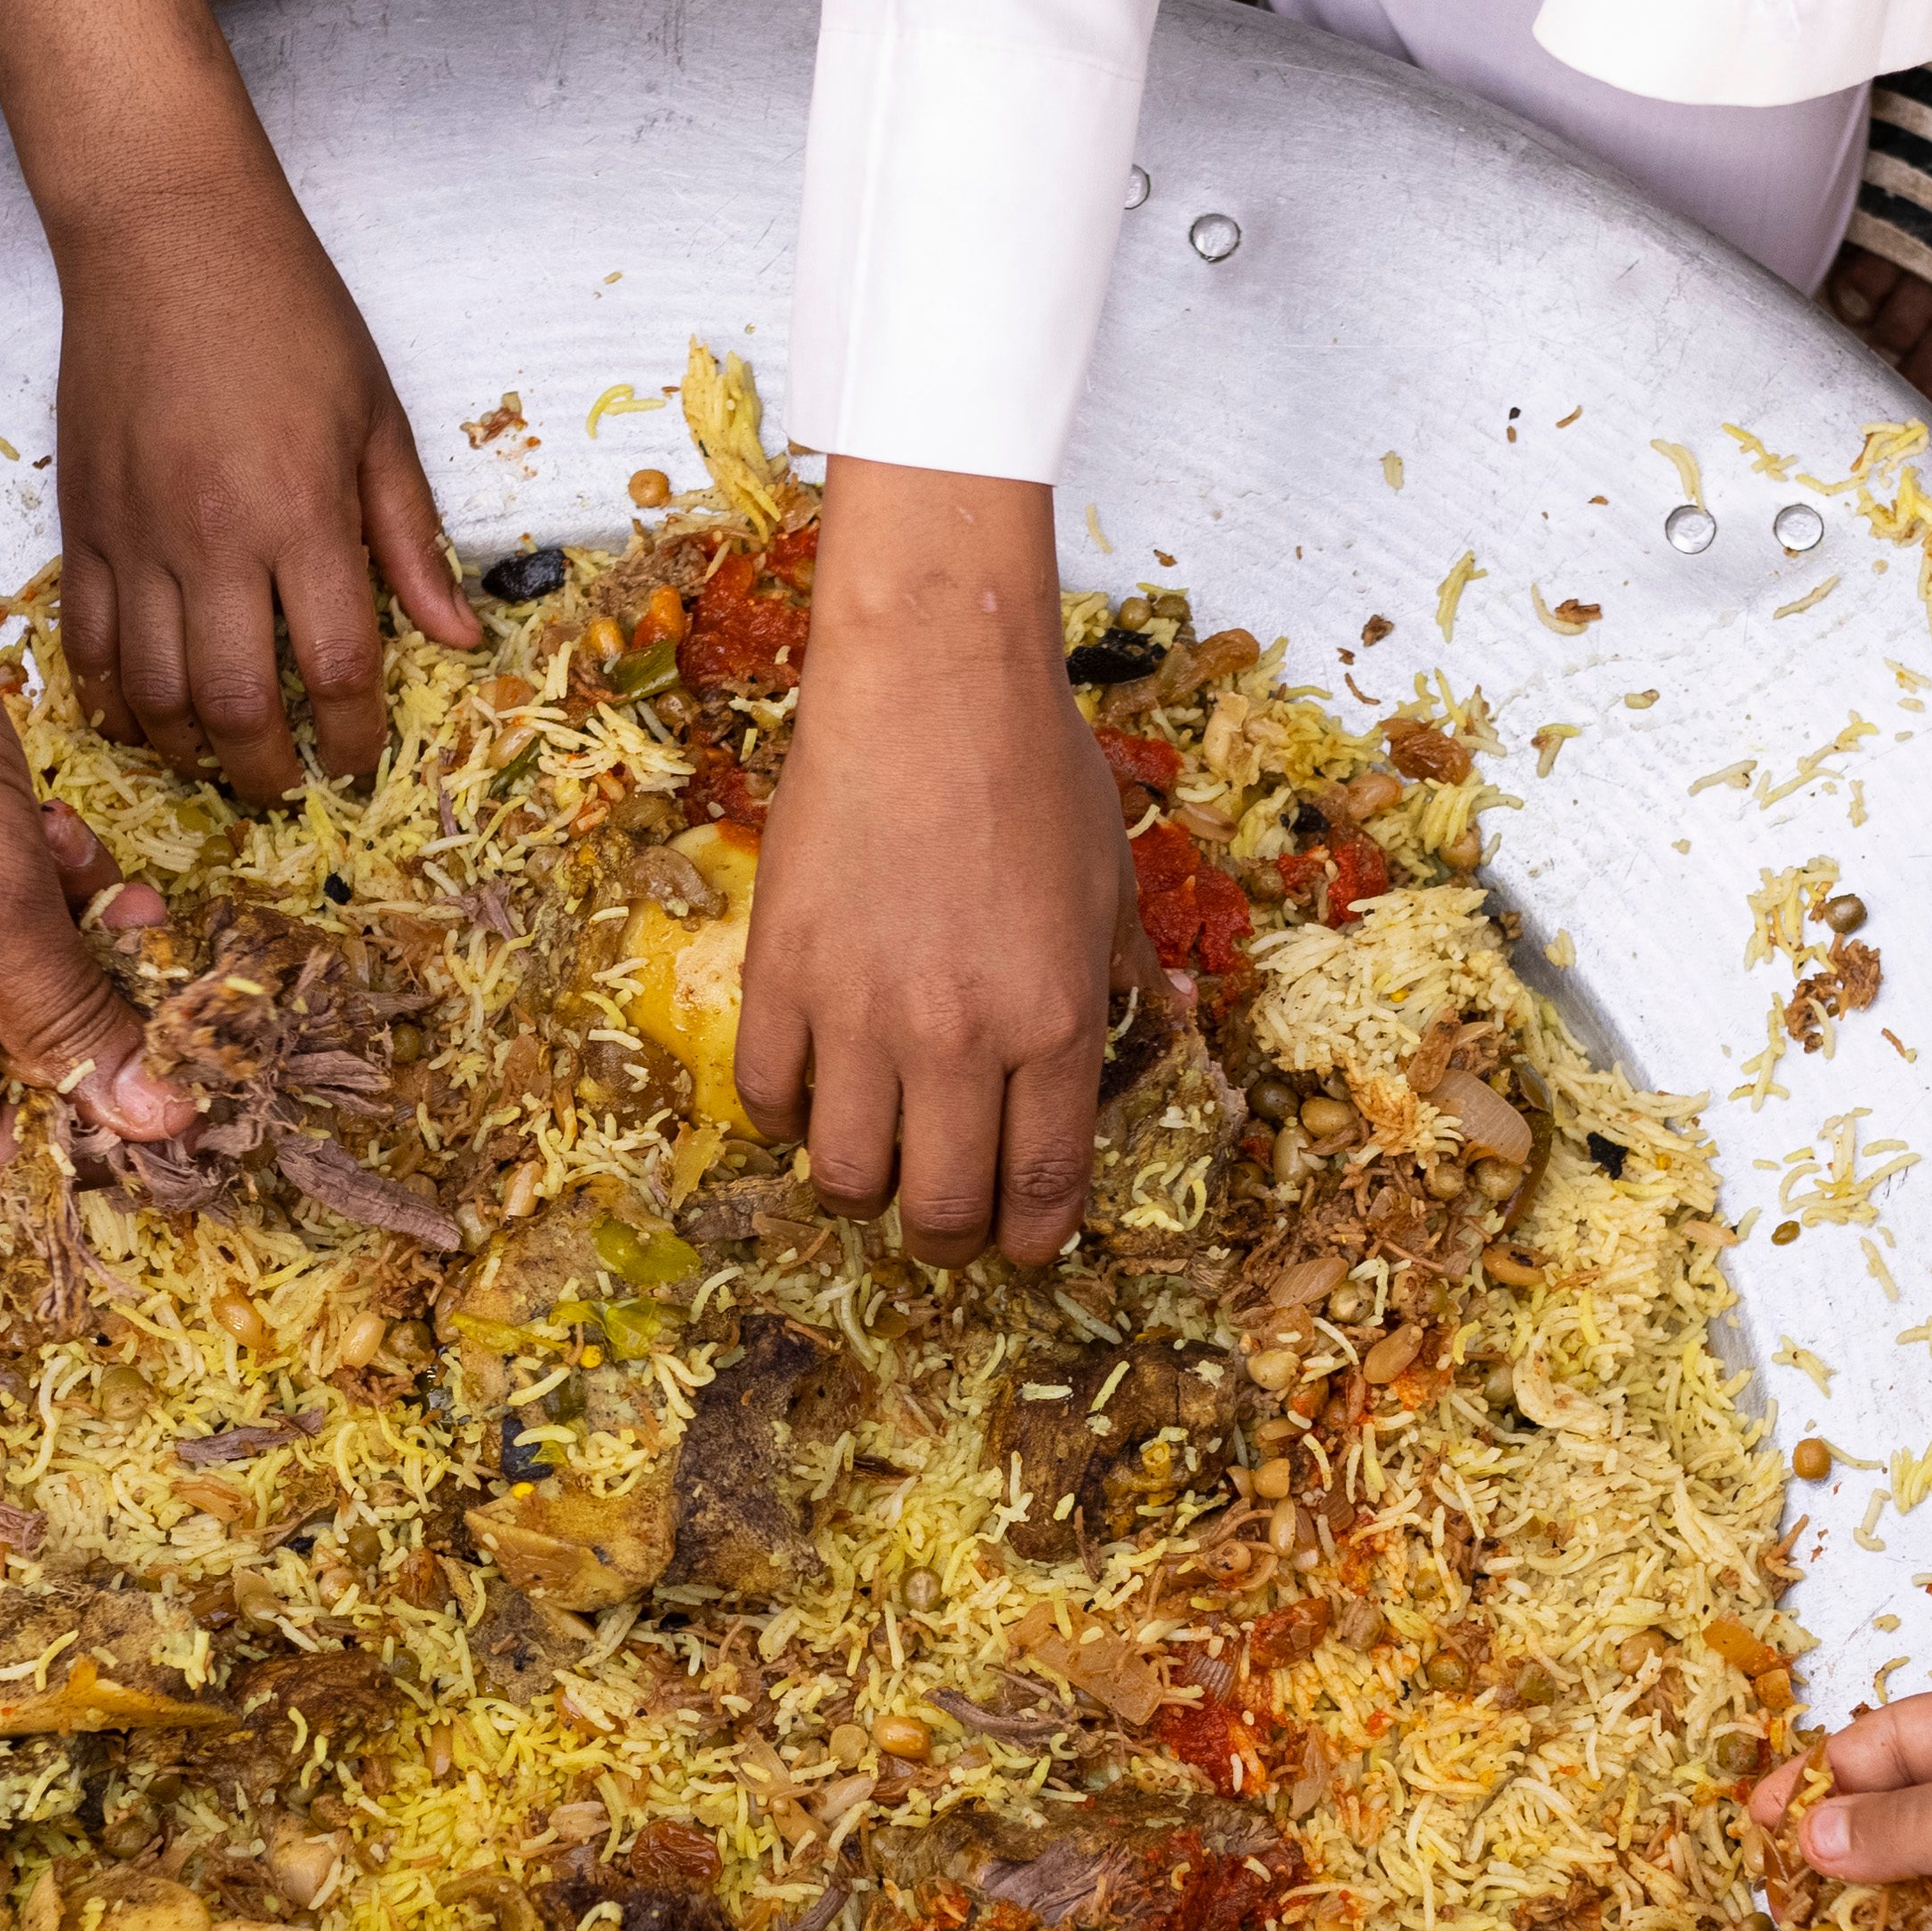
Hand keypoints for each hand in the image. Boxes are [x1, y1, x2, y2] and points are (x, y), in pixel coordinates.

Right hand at [49, 174, 476, 803]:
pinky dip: (108, 698)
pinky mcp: (79, 520)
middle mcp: (212, 538)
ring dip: (186, 748)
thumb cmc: (287, 311)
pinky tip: (138, 718)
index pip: (337, 665)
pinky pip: (84, 640)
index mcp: (300, 512)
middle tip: (286, 784)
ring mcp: (134, 534)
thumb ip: (409, 536)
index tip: (360, 761)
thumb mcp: (377, 417)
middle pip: (235, 703)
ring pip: (151, 690)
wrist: (166, 235)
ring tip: (217, 760)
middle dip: (265, 769)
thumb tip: (457, 636)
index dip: (354, 735)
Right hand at [738, 461, 1137, 1259]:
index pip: (1041, 1184)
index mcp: (1055, 1023)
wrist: (931, 685)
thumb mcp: (1112, 882)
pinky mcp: (782, 975)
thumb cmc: (1035, 770)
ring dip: (865, 1186)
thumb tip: (1162, 1035)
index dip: (1030, 1238)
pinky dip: (789, 1113)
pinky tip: (813, 1089)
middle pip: (942, 1208)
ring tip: (876, 1160)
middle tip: (946, 1218)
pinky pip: (768, 1096)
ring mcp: (860, 1013)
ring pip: (846, 1175)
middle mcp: (958, 1039)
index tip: (1022, 1245)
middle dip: (948, 1235)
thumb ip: (1126, 979)